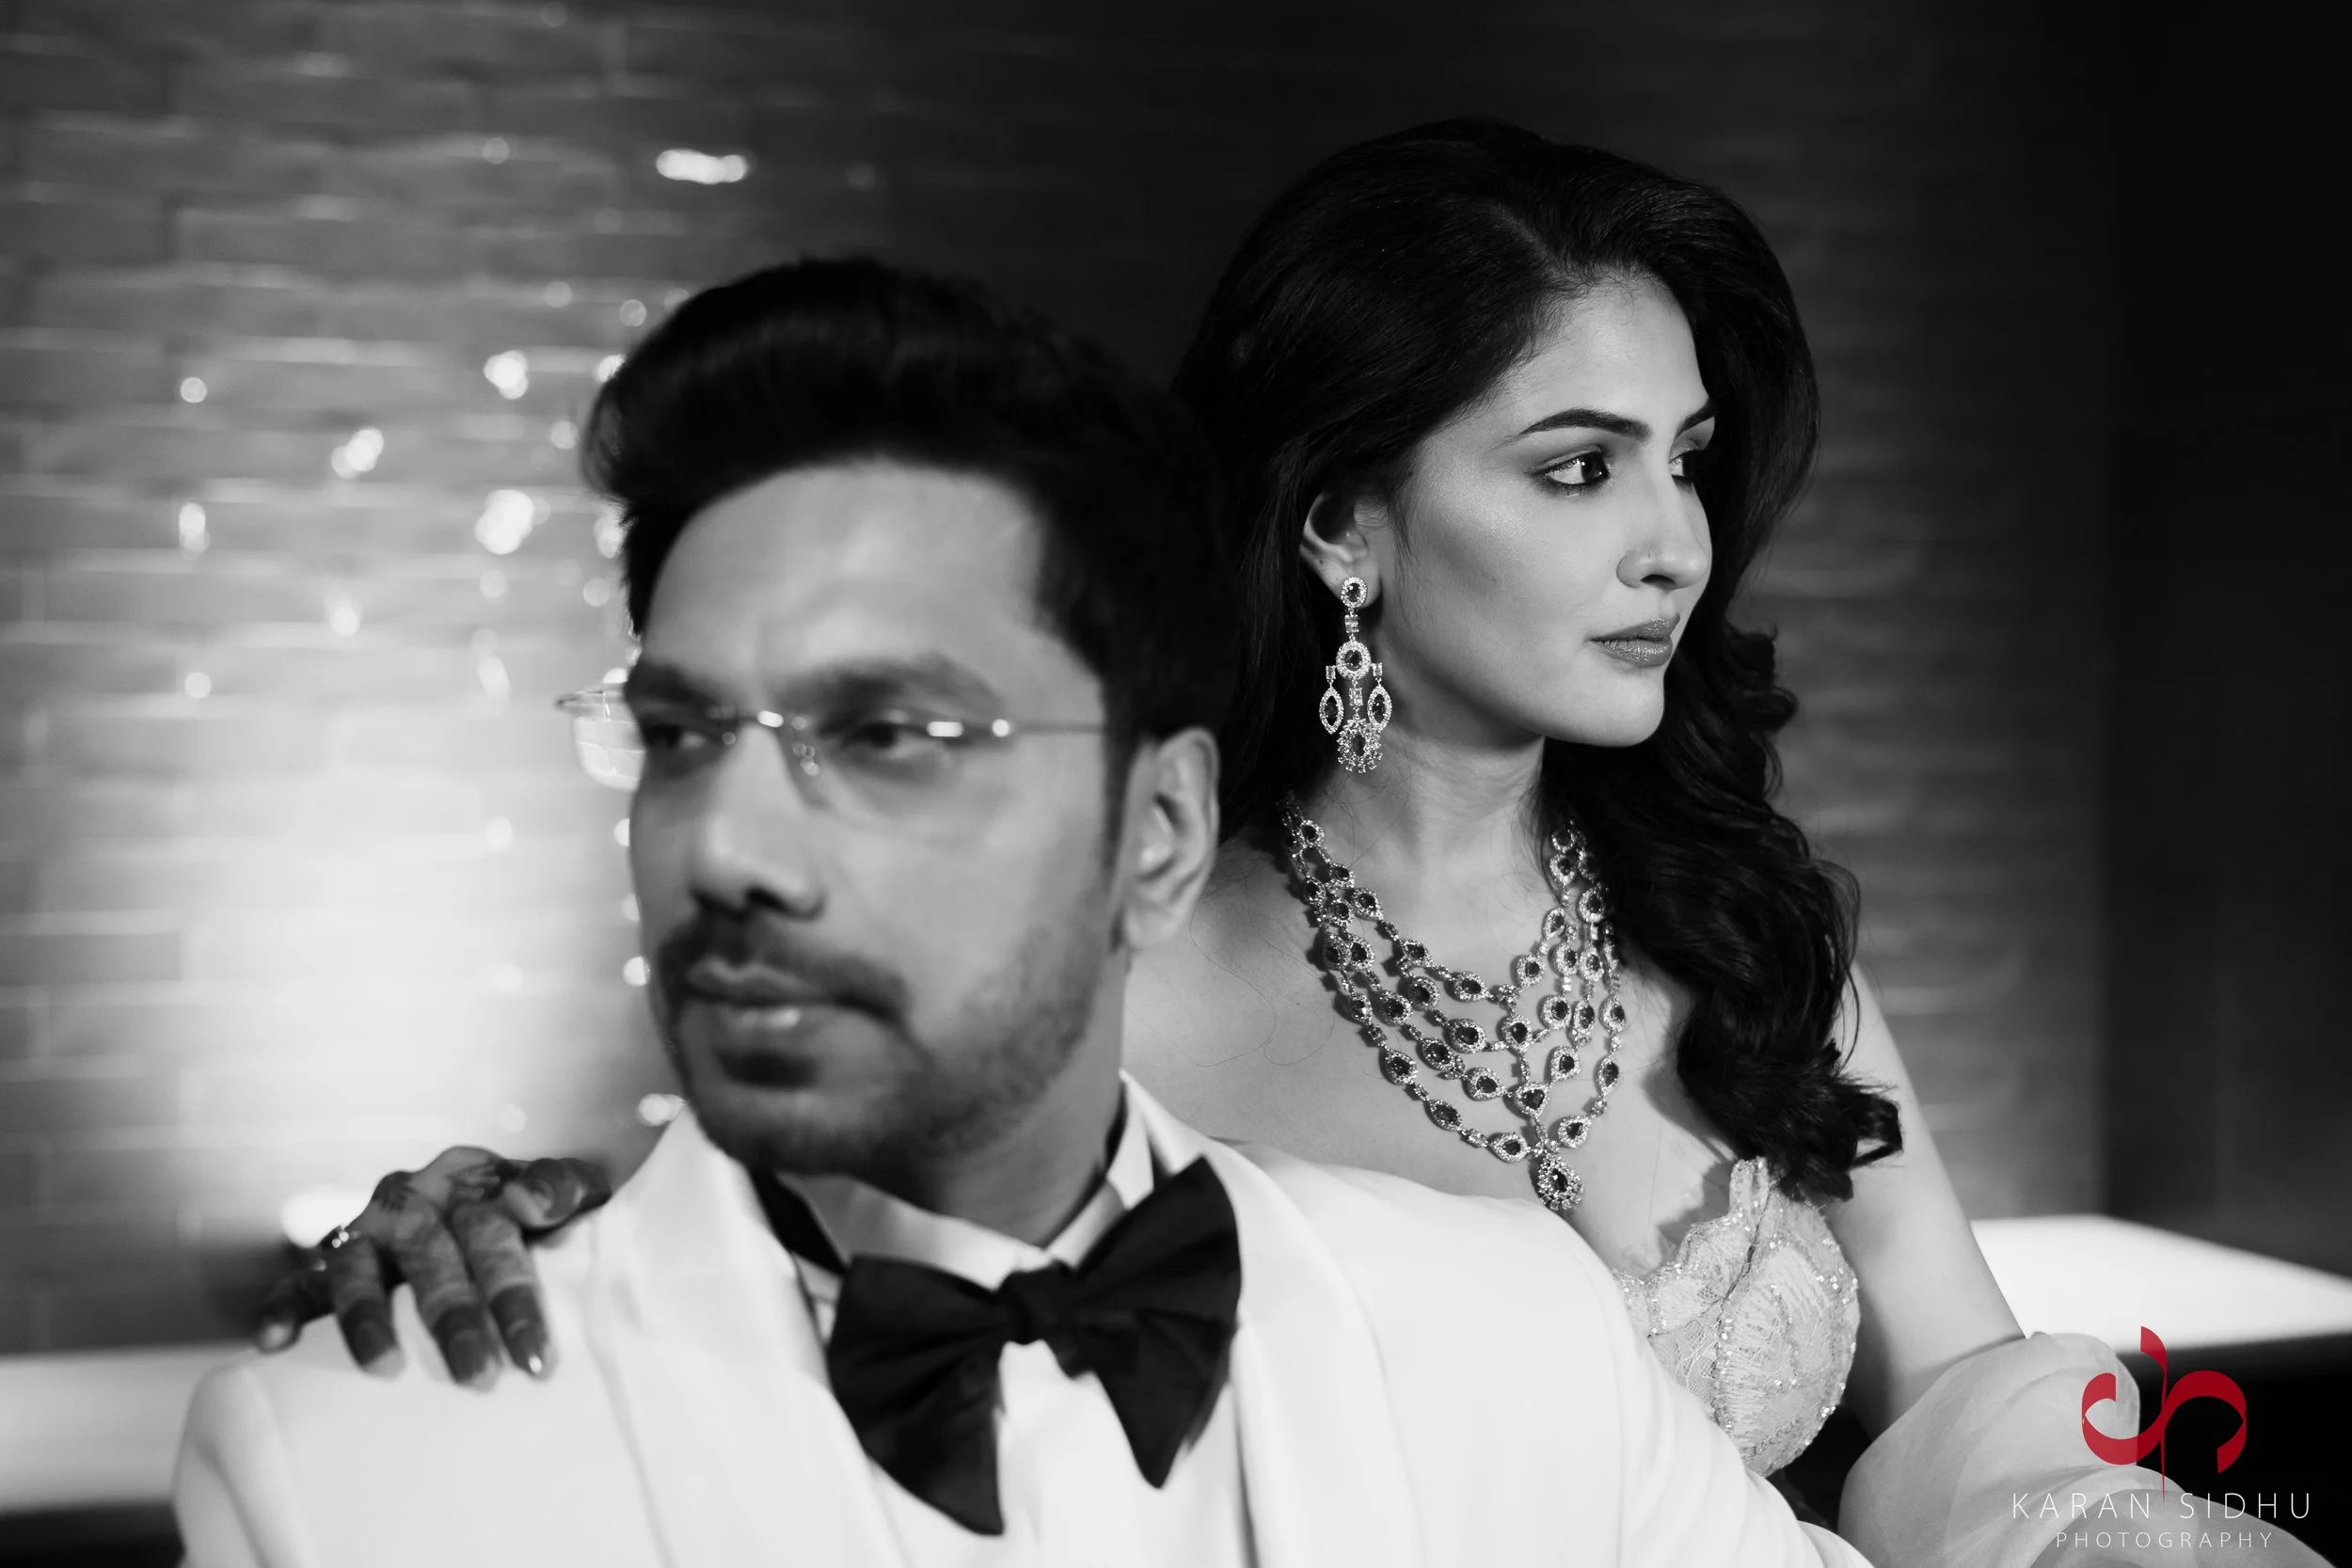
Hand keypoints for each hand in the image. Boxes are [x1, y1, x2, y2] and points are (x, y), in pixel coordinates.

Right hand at [252, 1146, 610, 1387]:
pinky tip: (273, 1342)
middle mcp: (416, 1197)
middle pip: (432, 1257)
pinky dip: (282, 1307)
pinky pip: (300, 1281)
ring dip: (367, 1320)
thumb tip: (529, 1204)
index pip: (493, 1232)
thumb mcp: (572, 1191)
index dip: (514, 1296)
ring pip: (360, 1270)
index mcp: (473, 1176)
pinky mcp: (334, 1258)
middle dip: (455, 1321)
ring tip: (385, 1369)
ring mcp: (370, 1228)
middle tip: (478, 1379)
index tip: (535, 1356)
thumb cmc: (544, 1212)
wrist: (503, 1203)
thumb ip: (563, 1188)